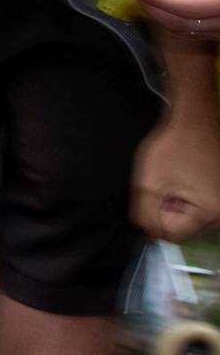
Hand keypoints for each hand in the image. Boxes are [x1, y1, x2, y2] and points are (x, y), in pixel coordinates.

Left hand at [135, 107, 219, 240]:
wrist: (195, 120)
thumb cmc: (176, 144)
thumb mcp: (148, 183)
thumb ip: (145, 215)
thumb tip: (148, 234)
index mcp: (210, 212)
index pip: (173, 234)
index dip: (156, 217)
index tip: (155, 197)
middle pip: (184, 227)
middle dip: (169, 209)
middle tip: (168, 184)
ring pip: (190, 217)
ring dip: (178, 202)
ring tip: (179, 178)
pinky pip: (199, 206)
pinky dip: (188, 195)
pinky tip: (186, 177)